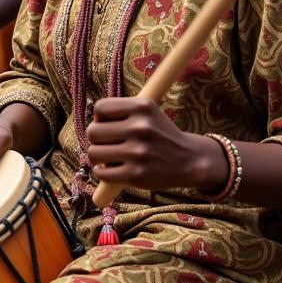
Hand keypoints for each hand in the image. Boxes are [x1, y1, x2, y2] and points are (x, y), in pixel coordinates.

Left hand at [86, 97, 227, 194]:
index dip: (100, 118)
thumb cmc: (160, 134)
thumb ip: (121, 111)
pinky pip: (102, 173)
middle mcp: (140, 128)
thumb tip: (91, 123)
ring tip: (108, 157)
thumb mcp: (148, 111)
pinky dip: (102, 173)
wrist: (190, 160)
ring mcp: (138, 152)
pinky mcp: (137, 175)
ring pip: (93, 153)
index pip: (100, 108)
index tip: (108, 125)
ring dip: (97, 157)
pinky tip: (112, 170)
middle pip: (92, 131)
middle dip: (96, 139)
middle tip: (108, 143)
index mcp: (142, 107)